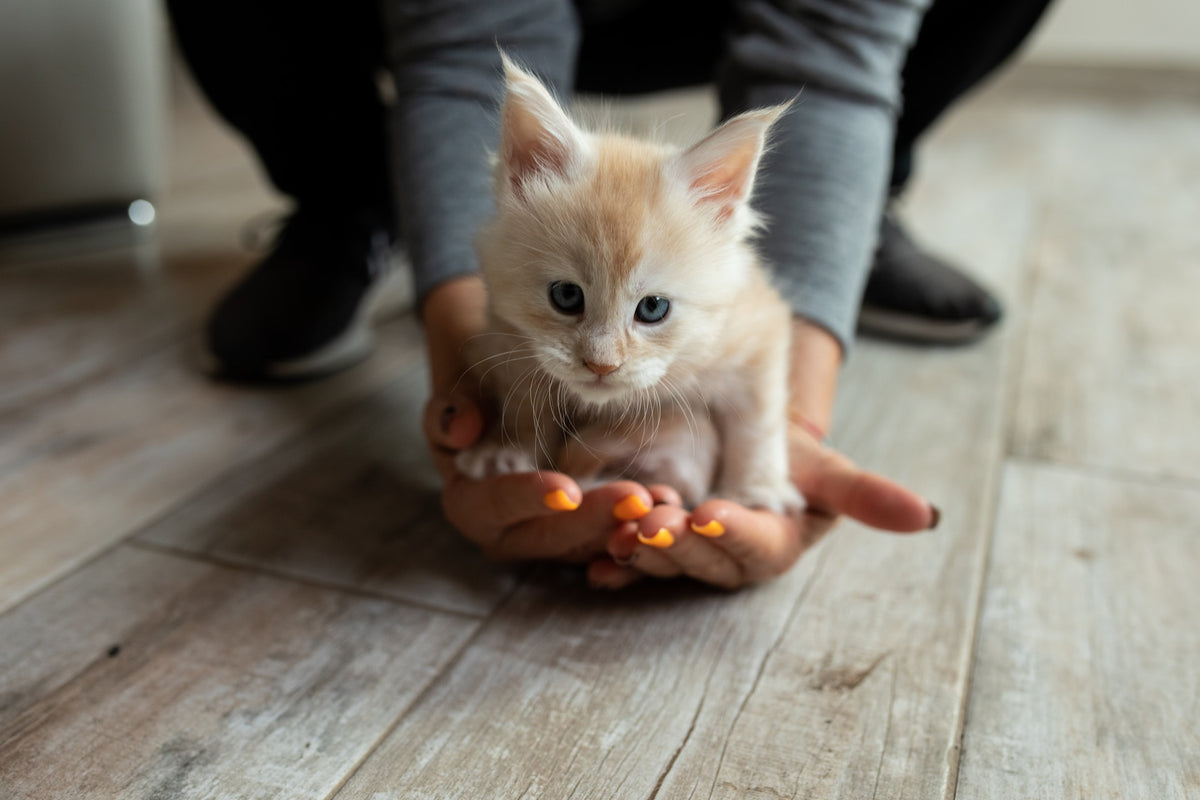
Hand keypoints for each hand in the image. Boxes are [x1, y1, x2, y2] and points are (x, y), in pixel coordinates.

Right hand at [425, 390, 675, 562]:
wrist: (508, 387)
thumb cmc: (483, 385)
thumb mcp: (461, 390)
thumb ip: (451, 410)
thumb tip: (461, 429)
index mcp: (470, 504)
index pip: (497, 507)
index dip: (529, 499)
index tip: (566, 488)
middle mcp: (508, 532)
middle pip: (550, 537)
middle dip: (594, 519)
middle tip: (635, 498)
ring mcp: (549, 537)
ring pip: (586, 545)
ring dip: (624, 527)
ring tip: (661, 502)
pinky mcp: (584, 532)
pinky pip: (610, 537)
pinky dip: (638, 525)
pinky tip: (669, 503)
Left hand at [586, 317, 937, 590]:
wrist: (734, 433)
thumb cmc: (782, 453)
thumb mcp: (820, 465)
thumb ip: (862, 492)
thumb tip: (928, 518)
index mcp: (773, 546)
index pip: (757, 548)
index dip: (735, 534)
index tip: (712, 512)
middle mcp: (727, 560)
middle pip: (703, 561)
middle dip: (679, 544)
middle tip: (654, 520)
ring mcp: (683, 555)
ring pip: (662, 563)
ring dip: (641, 552)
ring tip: (622, 528)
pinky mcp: (644, 544)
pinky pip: (626, 559)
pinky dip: (611, 561)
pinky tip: (594, 559)